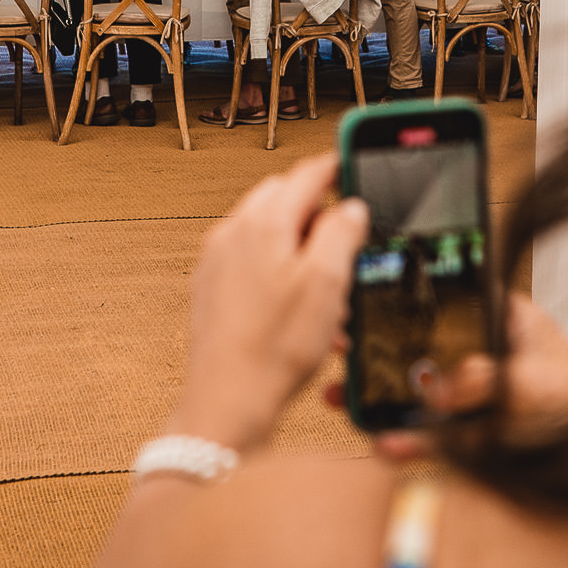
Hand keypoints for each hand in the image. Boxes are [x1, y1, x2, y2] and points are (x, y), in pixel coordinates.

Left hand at [165, 153, 366, 457]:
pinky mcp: (212, 287)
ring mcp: (217, 260)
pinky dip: (279, 270)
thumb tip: (351, 207)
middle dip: (317, 212)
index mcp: (263, 223)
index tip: (354, 166)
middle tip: (347, 239)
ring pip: (268, 231)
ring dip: (300, 246)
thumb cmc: (274, 349)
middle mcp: (233, 233)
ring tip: (327, 290)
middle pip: (284, 198)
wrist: (227, 401)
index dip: (337, 168)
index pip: (307, 173)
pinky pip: (252, 260)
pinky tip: (299, 308)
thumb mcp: (327, 285)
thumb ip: (342, 233)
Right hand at [354, 293, 567, 461]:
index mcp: (498, 318)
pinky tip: (387, 444)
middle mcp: (480, 351)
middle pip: (420, 345)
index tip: (366, 304)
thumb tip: (439, 391)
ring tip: (345, 398)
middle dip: (377, 351)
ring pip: (418, 390)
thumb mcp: (534, 378)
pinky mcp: (473, 431)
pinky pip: (434, 434)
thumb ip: (486, 379)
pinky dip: (410, 441)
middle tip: (342, 351)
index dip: (403, 299)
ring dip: (381, 395)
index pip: (446, 298)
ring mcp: (473, 392)